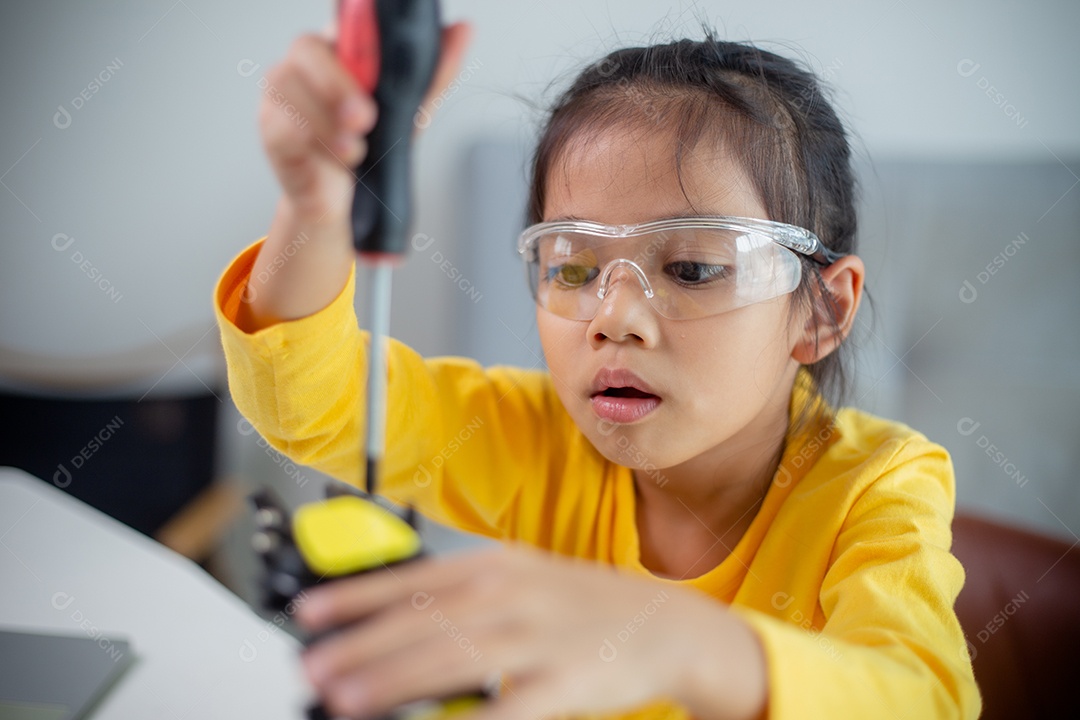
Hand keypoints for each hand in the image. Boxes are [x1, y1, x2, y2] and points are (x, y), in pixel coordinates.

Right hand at [259, 22, 470, 224]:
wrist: (348, 204)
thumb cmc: (374, 149)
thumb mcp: (412, 110)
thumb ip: (435, 72)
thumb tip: (462, 30)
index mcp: (343, 48)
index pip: (344, 14)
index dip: (352, 15)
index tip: (369, 36)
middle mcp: (307, 65)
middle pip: (306, 47)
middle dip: (337, 83)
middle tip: (366, 116)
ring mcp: (283, 94)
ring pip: (286, 84)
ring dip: (326, 119)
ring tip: (356, 148)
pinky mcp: (271, 129)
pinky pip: (279, 124)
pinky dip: (313, 141)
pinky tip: (339, 156)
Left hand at [294, 545, 764, 719]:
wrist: (663, 624)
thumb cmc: (581, 605)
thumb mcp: (522, 580)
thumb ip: (463, 595)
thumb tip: (395, 617)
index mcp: (498, 565)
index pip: (413, 578)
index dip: (355, 595)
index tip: (308, 612)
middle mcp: (513, 594)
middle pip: (424, 618)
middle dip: (361, 643)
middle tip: (312, 665)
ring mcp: (539, 636)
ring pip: (453, 657)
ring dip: (393, 678)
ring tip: (345, 696)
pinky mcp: (566, 679)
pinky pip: (508, 706)